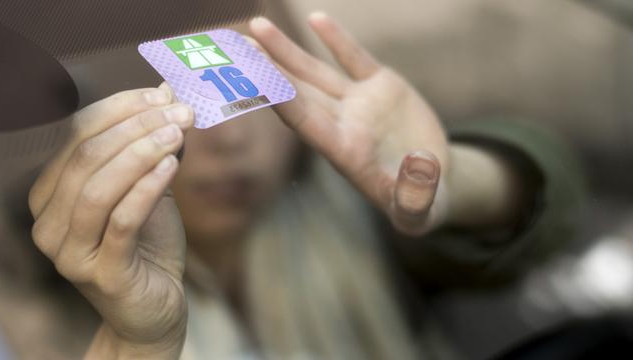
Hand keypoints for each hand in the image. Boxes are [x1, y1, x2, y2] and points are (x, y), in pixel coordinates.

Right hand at [28, 84, 193, 358]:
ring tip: (178, 134)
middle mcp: (49, 221)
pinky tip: (173, 165)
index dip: (121, 108)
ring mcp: (69, 251)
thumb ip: (154, 145)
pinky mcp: (99, 274)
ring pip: (98, 186)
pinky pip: (121, 220)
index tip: (164, 95)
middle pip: (86, 155)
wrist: (155, 307)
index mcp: (52, 193)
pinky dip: (147, 187)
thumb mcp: (152, 187)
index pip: (77, 134)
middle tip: (180, 113)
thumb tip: (168, 93)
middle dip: (137, 126)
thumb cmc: (149, 245)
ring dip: (141, 153)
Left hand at [250, 13, 449, 235]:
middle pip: (299, 92)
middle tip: (238, 44)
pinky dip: (336, 40)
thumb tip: (422, 166)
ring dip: (286, 51)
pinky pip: (354, 59)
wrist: (431, 179)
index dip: (281, 99)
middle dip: (269, 69)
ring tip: (258, 25)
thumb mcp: (418, 208)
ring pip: (315, 73)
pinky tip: (315, 19)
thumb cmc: (418, 202)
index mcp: (345, 153)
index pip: (305, 122)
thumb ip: (416, 194)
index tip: (254, 77)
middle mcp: (344, 124)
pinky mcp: (381, 87)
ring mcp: (360, 104)